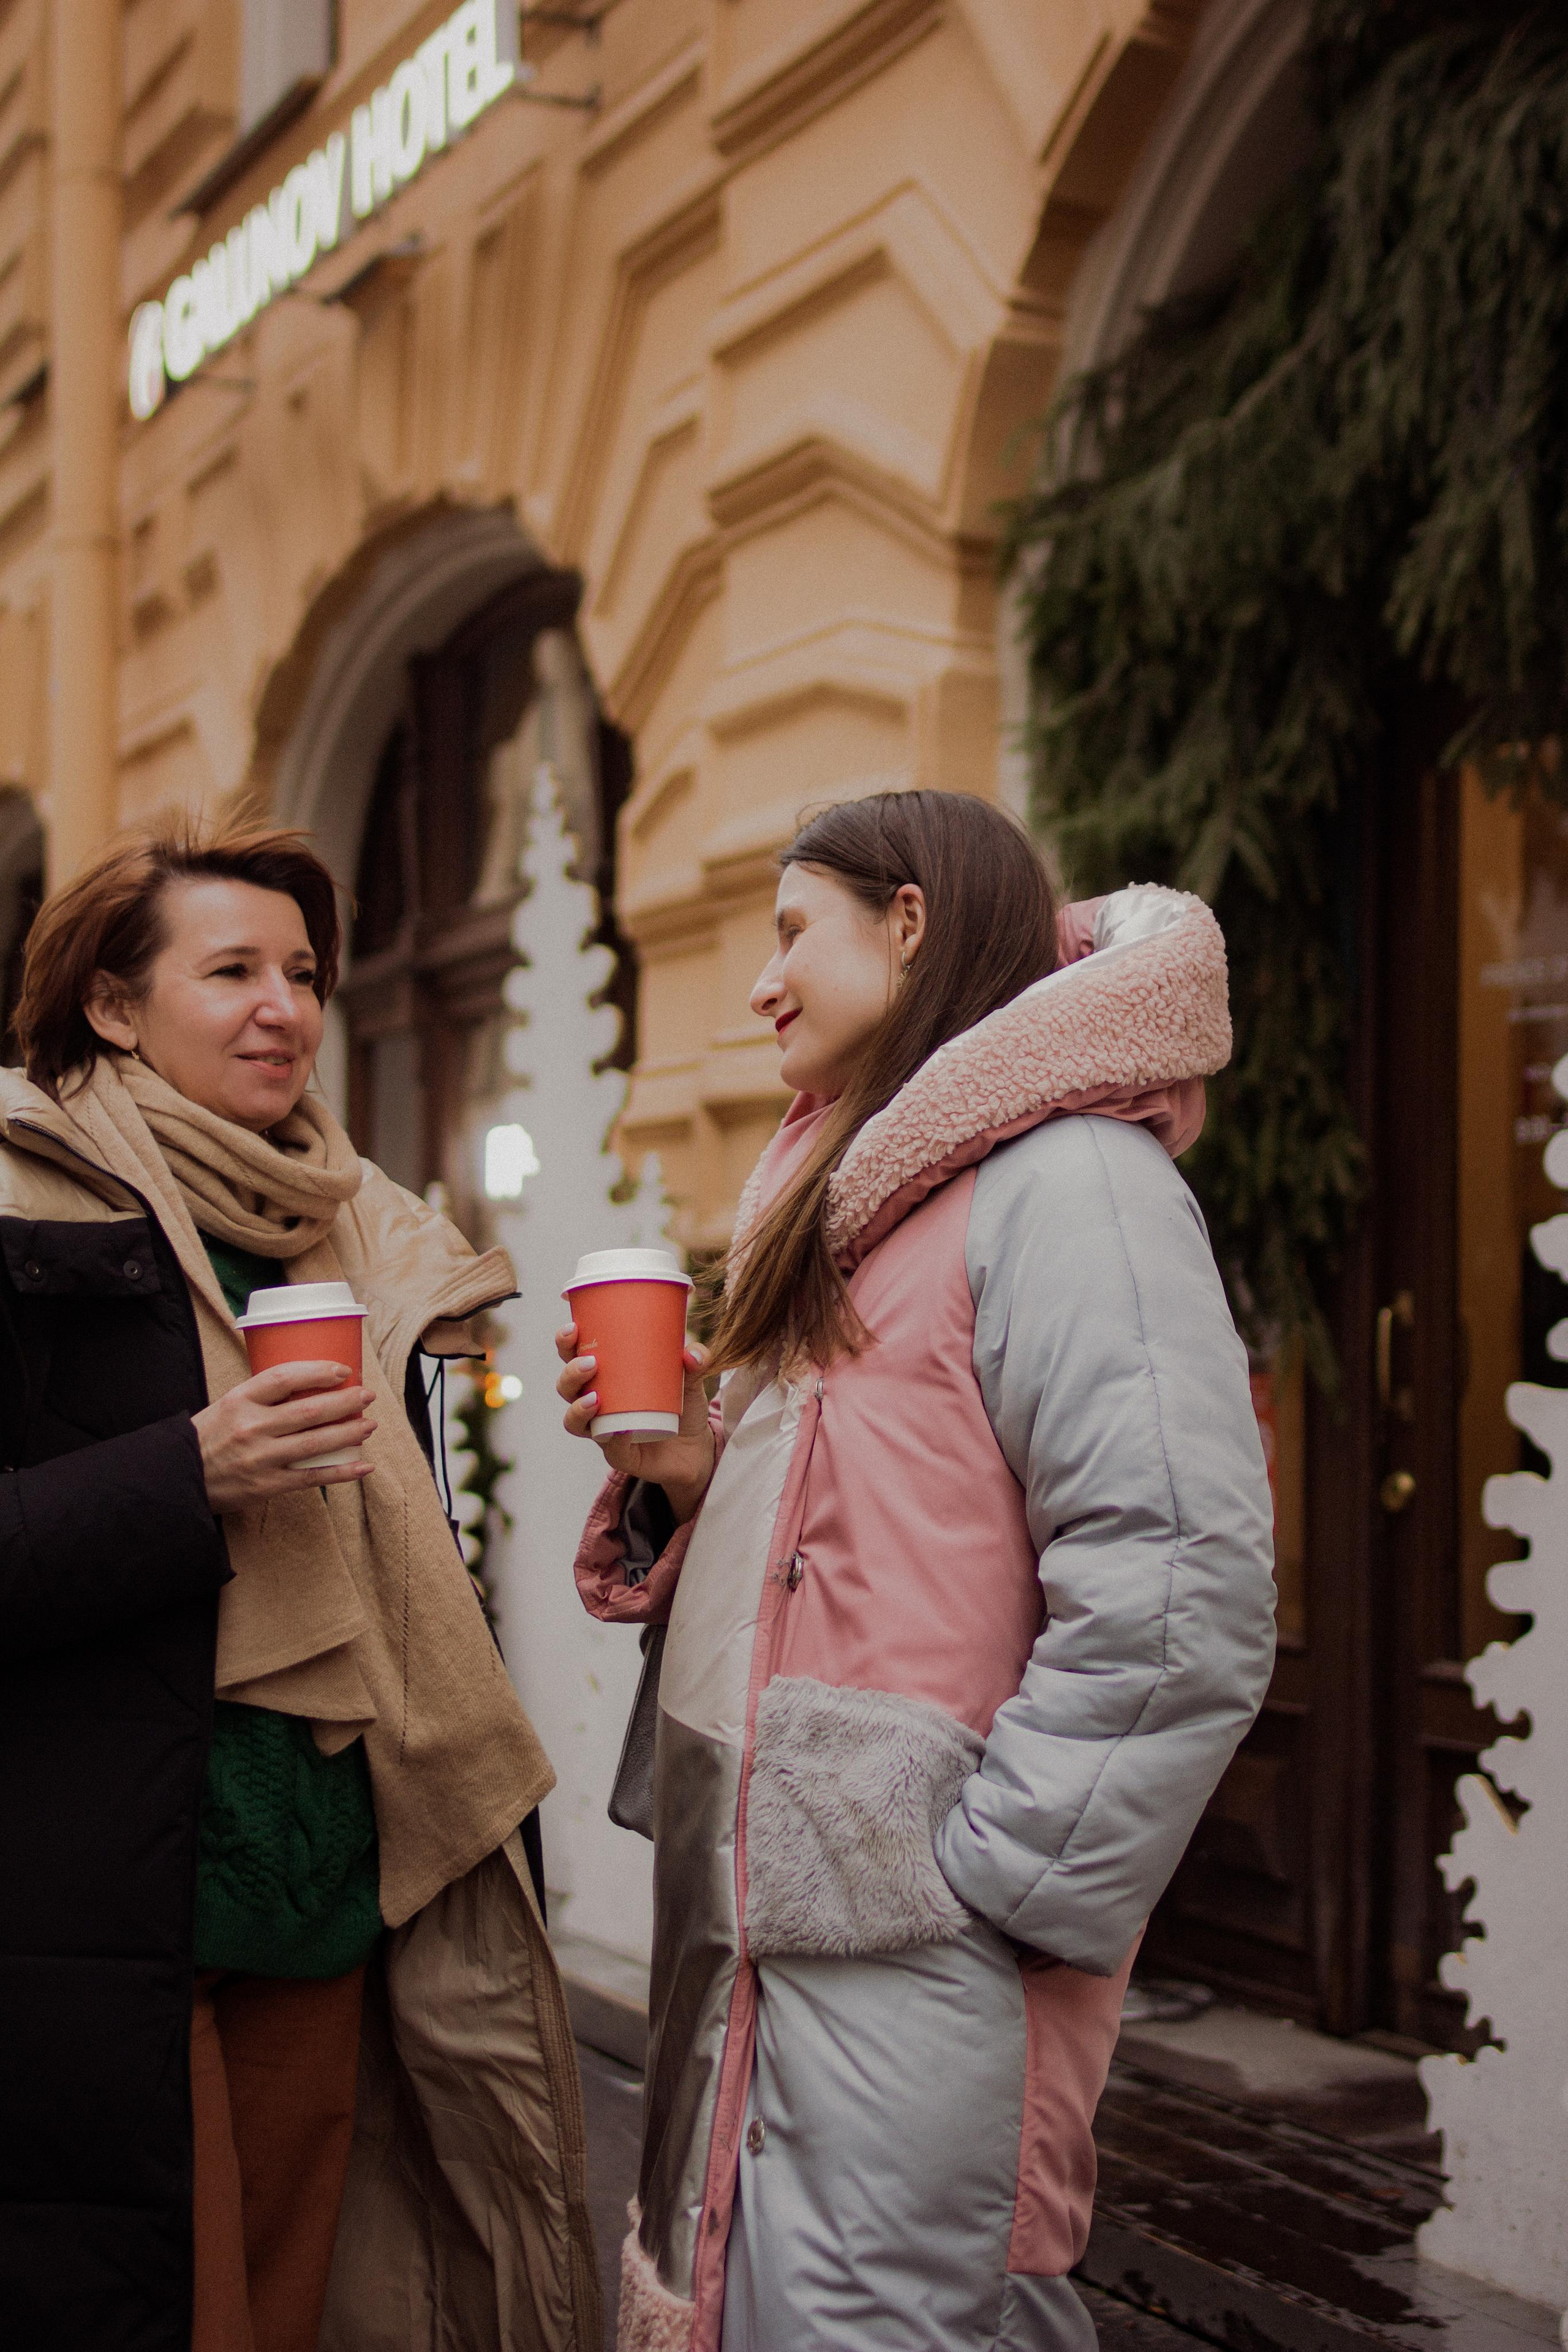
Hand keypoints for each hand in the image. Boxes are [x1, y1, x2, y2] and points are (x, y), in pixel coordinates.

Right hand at [193, 1362, 377, 1514]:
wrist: (180, 1477)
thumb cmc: (211, 1436)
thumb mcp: (229, 1404)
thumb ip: (263, 1395)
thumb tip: (311, 1382)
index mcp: (239, 1400)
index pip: (284, 1378)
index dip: (317, 1371)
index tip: (343, 1370)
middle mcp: (251, 1428)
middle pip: (308, 1411)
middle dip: (344, 1402)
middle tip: (367, 1396)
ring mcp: (261, 1458)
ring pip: (315, 1443)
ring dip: (349, 1433)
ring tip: (369, 1425)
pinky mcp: (267, 1485)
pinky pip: (312, 1478)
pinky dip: (341, 1472)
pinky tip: (363, 1466)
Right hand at [555, 1325, 714, 1522]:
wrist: (697, 1448)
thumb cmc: (682, 1406)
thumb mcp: (690, 1379)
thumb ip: (695, 1362)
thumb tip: (693, 1353)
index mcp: (605, 1378)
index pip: (573, 1357)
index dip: (565, 1344)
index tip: (572, 1328)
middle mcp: (597, 1404)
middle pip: (566, 1389)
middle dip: (570, 1374)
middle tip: (590, 1363)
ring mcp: (605, 1432)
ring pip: (574, 1422)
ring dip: (578, 1409)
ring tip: (595, 1398)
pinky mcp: (622, 1457)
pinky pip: (611, 1450)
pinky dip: (614, 1440)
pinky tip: (621, 1431)